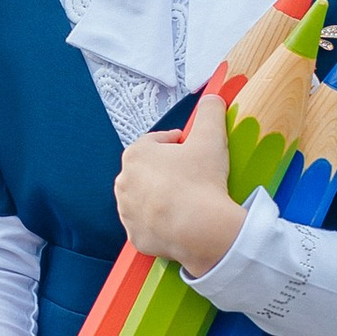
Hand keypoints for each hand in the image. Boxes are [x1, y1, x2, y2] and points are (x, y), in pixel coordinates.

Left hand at [114, 91, 244, 278]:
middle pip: (149, 171)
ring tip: (187, 200)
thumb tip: (212, 99)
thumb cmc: (201, 182)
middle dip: (167, 171)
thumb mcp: (211, 136)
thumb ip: (210, 111)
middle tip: (192, 176)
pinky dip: (161, 223)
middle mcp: (124, 182)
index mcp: (136, 155)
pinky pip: (148, 225)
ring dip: (162, 197)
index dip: (176, 144)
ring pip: (146, 198)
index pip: (155, 142)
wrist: (200, 229)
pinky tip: (180, 220)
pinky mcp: (135, 236)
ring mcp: (127, 211)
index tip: (190, 149)